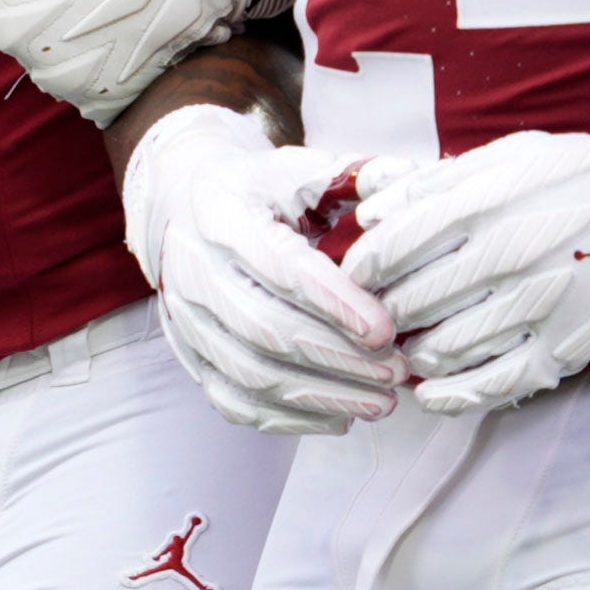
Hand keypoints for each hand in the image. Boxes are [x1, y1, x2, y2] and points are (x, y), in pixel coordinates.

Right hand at [119, 105, 401, 434]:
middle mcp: (193, 271)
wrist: (181, 208)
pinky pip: (234, 401)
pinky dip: (289, 419)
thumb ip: (353, 176)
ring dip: (322, 395)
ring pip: (251, 373)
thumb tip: (408, 184)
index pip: (279, 268)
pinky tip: (338, 416)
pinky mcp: (190, 355)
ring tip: (381, 401)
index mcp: (221, 215)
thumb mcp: (297, 170)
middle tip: (396, 371)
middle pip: (266, 330)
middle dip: (339, 358)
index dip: (334, 304)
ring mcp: (186, 320)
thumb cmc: (255, 191)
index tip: (385, 330)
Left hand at [343, 113, 589, 414]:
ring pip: (443, 347)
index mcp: (488, 202)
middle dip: (383, 312)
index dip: (365, 267)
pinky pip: (491, 384)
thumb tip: (368, 209)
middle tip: (378, 315)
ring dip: (412, 351)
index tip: (358, 275)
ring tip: (408, 344)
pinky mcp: (564, 347)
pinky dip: (449, 395)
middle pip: (412, 301)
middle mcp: (508, 256)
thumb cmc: (586, 176)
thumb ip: (434, 183)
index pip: (396, 245)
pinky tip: (429, 391)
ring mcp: (537, 306)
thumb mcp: (510, 158)